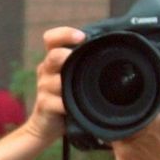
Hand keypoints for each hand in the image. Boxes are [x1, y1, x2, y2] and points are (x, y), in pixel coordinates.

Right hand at [21, 27, 85, 144]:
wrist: (46, 126)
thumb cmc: (65, 99)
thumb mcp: (73, 79)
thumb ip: (83, 66)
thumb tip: (115, 50)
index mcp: (54, 61)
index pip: (52, 38)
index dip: (64, 34)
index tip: (81, 36)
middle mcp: (46, 70)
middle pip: (53, 55)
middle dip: (65, 55)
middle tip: (73, 58)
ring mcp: (44, 87)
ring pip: (57, 81)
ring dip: (69, 85)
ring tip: (80, 91)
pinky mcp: (44, 104)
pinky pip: (57, 101)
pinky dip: (67, 105)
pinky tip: (73, 108)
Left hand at [111, 69, 159, 159]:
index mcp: (148, 121)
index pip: (127, 103)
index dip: (127, 99)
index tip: (133, 98)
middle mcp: (131, 134)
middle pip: (119, 116)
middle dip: (127, 115)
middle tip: (139, 117)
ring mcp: (123, 150)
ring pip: (116, 132)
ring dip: (125, 131)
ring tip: (141, 134)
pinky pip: (117, 148)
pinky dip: (125, 146)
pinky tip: (141, 150)